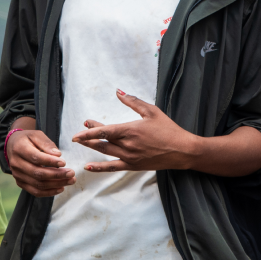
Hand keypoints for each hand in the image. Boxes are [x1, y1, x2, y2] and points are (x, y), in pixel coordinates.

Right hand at [7, 124, 75, 196]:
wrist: (13, 146)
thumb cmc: (28, 139)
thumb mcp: (37, 135)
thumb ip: (47, 144)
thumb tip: (58, 154)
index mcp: (19, 149)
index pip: (36, 158)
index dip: (50, 162)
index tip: (64, 162)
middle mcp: (16, 163)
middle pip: (38, 173)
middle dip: (57, 175)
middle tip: (71, 173)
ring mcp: (17, 175)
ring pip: (38, 184)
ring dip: (56, 184)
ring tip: (70, 181)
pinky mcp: (20, 183)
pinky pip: (35, 191)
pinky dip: (48, 192)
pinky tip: (60, 188)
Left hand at [71, 91, 199, 172]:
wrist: (182, 150)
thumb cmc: (168, 129)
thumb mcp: (152, 111)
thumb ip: (133, 101)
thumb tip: (118, 91)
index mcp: (131, 130)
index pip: (105, 131)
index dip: (90, 130)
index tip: (80, 128)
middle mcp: (127, 145)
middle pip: (102, 141)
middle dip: (89, 137)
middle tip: (78, 133)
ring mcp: (129, 157)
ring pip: (105, 152)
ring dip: (91, 147)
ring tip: (81, 143)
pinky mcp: (133, 166)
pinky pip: (112, 167)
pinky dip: (99, 167)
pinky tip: (88, 166)